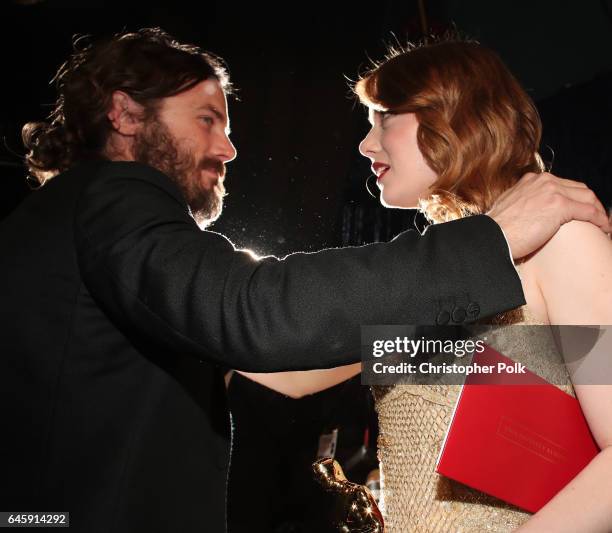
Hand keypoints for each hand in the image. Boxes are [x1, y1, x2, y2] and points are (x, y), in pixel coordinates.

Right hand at [487, 172, 610, 259]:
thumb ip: (524, 202)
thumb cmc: (497, 230)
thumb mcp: (509, 207)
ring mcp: (552, 191)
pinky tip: (603, 228)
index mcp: (531, 180)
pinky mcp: (560, 205)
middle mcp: (543, 181)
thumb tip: (532, 213)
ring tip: (602, 224)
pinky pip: (589, 211)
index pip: (562, 185)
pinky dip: (599, 220)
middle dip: (590, 202)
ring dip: (598, 211)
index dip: (575, 197)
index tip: (580, 209)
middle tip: (596, 217)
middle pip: (578, 188)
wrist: (492, 237)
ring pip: (587, 197)